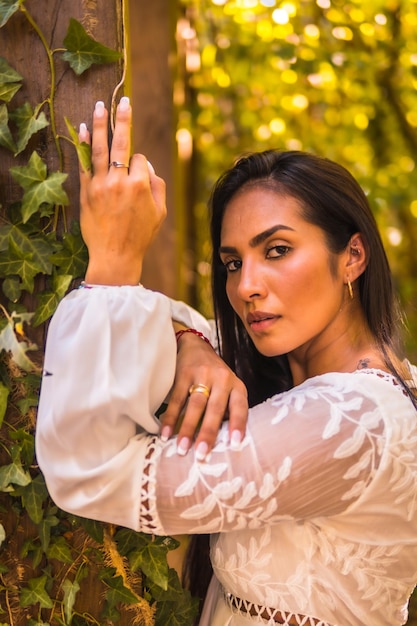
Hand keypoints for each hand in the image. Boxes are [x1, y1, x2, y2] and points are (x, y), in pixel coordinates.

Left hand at [78, 97, 165, 284]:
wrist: (115, 255)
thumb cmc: (140, 236)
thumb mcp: (160, 213)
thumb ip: (157, 186)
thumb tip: (148, 166)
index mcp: (141, 185)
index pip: (141, 159)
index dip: (142, 165)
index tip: (140, 177)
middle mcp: (120, 181)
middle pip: (121, 143)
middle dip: (123, 119)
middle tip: (123, 100)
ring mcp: (101, 185)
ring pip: (99, 148)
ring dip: (100, 124)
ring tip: (100, 106)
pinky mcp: (86, 192)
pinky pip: (83, 163)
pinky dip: (82, 145)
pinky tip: (82, 128)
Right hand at [161, 329, 248, 460]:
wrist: (195, 346)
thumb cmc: (214, 376)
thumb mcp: (227, 388)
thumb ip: (226, 409)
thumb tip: (221, 443)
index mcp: (236, 386)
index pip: (240, 407)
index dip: (238, 425)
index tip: (235, 444)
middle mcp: (222, 379)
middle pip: (215, 409)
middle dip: (208, 433)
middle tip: (202, 455)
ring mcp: (203, 375)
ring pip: (195, 405)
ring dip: (188, 428)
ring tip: (182, 449)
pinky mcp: (184, 373)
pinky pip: (177, 398)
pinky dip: (170, 417)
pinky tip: (165, 433)